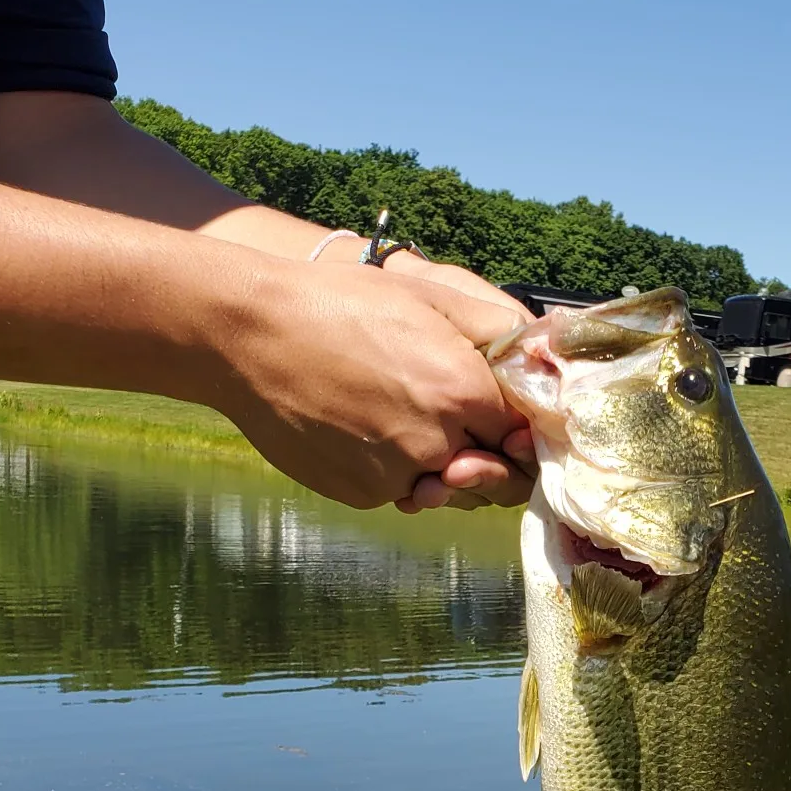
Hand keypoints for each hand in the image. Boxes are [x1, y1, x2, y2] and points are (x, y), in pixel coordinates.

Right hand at [215, 259, 534, 510]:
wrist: (246, 333)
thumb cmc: (339, 304)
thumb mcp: (429, 296)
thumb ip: (497, 328)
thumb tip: (544, 354)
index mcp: (465, 392)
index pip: (524, 435)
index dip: (519, 429)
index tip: (507, 419)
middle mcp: (437, 444)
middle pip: (493, 476)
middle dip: (487, 459)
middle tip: (459, 427)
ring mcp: (396, 475)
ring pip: (445, 488)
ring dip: (439, 467)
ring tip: (401, 417)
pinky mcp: (361, 494)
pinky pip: (399, 491)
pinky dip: (393, 471)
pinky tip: (364, 428)